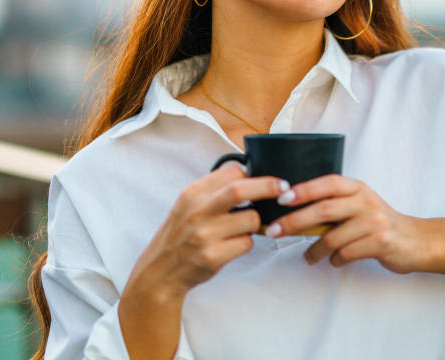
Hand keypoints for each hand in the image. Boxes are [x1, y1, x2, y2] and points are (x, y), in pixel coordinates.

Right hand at [124, 163, 289, 297]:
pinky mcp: (212, 257)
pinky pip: (247, 243)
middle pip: (241, 189)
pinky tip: (233, 245)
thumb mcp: (188, 205)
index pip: (231, 172)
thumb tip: (250, 175)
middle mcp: (197, 212)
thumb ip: (214, 190)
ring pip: (251, 219)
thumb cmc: (181, 236)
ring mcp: (204, 235)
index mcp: (192, 193)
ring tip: (243, 229)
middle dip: (268, 187)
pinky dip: (246, 243)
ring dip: (255, 223)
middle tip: (284, 189)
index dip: (252, 174)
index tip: (265, 178)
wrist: (159, 273)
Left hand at [268, 174, 425, 274]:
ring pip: (334, 237)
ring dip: (314, 250)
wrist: (416, 240)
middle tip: (274, 231)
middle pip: (325, 209)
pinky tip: (335, 261)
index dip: (304, 189)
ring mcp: (375, 222)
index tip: (281, 198)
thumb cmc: (378, 223)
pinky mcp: (381, 242)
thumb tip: (293, 212)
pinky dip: (336, 260)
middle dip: (295, 221)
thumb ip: (335, 204)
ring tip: (307, 257)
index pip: (328, 183)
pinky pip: (347, 253)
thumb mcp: (360, 205)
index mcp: (358, 188)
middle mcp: (366, 201)